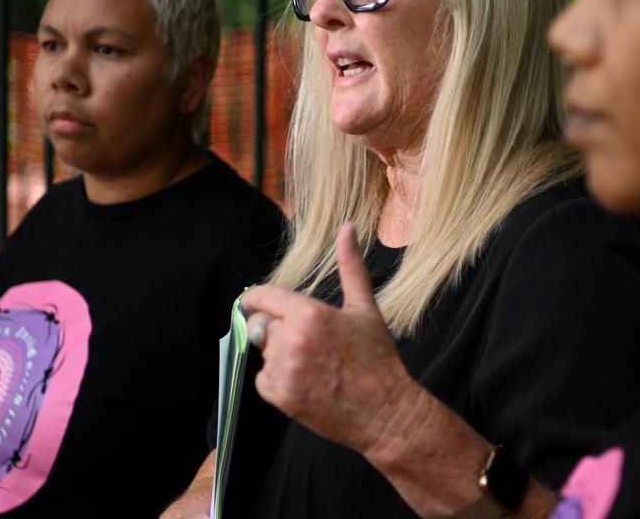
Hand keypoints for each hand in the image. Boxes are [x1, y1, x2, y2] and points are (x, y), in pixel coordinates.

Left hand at [241, 223, 415, 455]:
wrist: (385, 411)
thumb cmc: (377, 359)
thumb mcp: (365, 308)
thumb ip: (350, 266)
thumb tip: (348, 228)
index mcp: (310, 313)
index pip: (262, 297)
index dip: (255, 299)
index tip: (254, 302)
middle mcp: (292, 340)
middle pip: (263, 325)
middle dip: (279, 329)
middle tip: (309, 342)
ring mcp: (284, 370)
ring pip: (264, 353)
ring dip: (280, 356)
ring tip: (314, 364)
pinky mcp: (281, 396)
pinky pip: (263, 380)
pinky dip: (278, 381)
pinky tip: (307, 381)